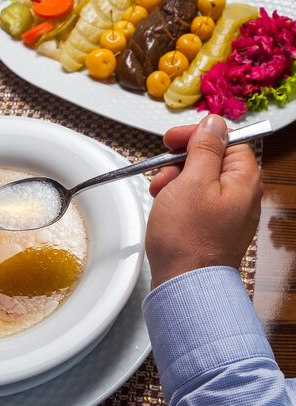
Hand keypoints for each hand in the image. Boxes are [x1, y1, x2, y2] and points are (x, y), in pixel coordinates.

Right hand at [146, 114, 262, 287]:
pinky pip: (196, 202)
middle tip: (162, 171)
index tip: (172, 140)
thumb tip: (215, 123)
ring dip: (175, 180)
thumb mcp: (192, 181)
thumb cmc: (188, 236)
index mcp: (244, 180)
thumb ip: (205, 148)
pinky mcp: (212, 227)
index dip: (197, 136)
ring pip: (200, 181)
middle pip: (211, 161)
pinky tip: (165, 207)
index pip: (227, 141)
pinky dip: (178, 199)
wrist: (183, 282)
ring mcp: (227, 214)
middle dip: (181, 162)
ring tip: (160, 194)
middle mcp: (241, 196)